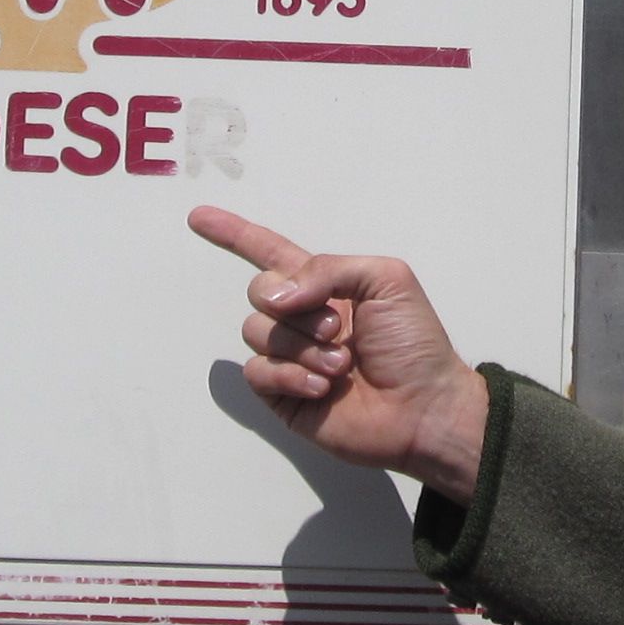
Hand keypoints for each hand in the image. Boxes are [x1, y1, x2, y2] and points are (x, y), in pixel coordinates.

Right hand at [191, 206, 490, 500]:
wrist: (424, 407)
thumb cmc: (414, 343)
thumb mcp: (385, 278)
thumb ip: (327, 268)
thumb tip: (277, 296)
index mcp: (325, 285)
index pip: (269, 251)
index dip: (234, 234)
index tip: (198, 217)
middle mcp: (302, 318)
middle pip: (259, 291)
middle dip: (294, 305)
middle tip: (337, 327)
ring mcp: (290, 357)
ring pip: (257, 332)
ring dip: (301, 345)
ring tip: (340, 364)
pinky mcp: (283, 395)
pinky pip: (258, 372)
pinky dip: (290, 375)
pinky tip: (322, 387)